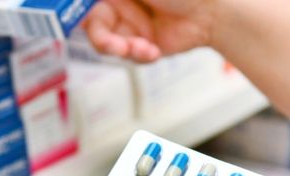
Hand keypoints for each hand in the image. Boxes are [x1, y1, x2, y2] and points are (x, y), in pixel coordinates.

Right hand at [82, 0, 217, 61]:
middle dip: (102, 39)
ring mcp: (132, 26)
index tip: (76, 21)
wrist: (213, 12)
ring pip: (109, 45)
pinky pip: (129, 57)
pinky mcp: (143, 46)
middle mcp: (121, 5)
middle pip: (93, 26)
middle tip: (114, 46)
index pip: (86, 4)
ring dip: (122, 50)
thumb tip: (83, 3)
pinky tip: (154, 51)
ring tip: (141, 49)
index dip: (76, 12)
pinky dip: (139, 56)